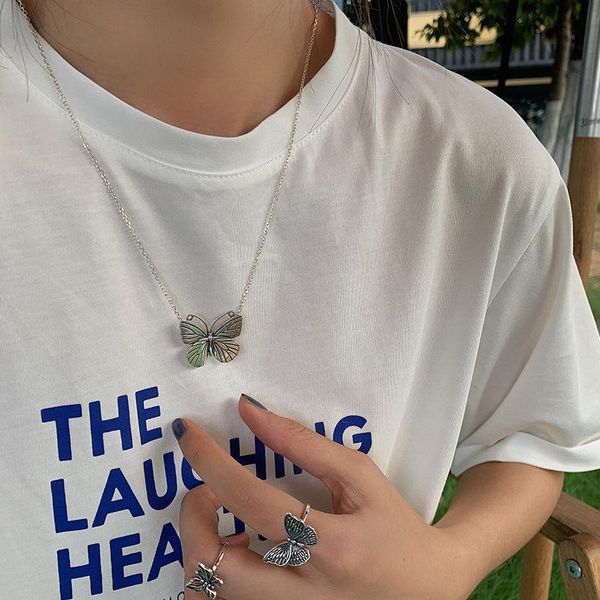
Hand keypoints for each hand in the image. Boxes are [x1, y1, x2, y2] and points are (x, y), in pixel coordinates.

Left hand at [173, 394, 460, 599]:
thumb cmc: (394, 528)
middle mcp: (306, 596)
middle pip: (216, 567)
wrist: (425, 591)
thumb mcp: (360, 476)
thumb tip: (249, 411)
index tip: (187, 432)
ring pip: (210, 596)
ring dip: (200, 550)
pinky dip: (214, 578)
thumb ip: (305, 443)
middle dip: (192, 520)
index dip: (211, 462)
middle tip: (206, 493)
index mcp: (334, 548)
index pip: (253, 503)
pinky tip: (239, 555)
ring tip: (226, 524)